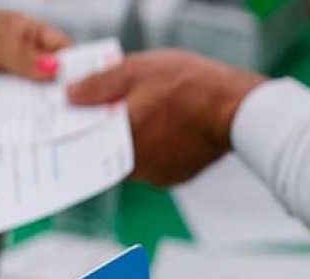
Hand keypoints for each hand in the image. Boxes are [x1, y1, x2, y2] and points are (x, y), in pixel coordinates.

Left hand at [68, 50, 265, 185]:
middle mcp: (136, 165)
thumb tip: (72, 96)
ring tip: (155, 113)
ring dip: (137, 140)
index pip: (89, 140)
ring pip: (134, 158)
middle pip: (111, 150)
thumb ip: (99, 85)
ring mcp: (156, 175)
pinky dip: (158, 149)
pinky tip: (171, 127)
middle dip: (115, 130)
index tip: (85, 113)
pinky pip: (156, 164)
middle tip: (129, 105)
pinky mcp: (175, 178)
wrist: (238, 109)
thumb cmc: (191, 86)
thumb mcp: (137, 70)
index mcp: (121, 139)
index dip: (86, 125)